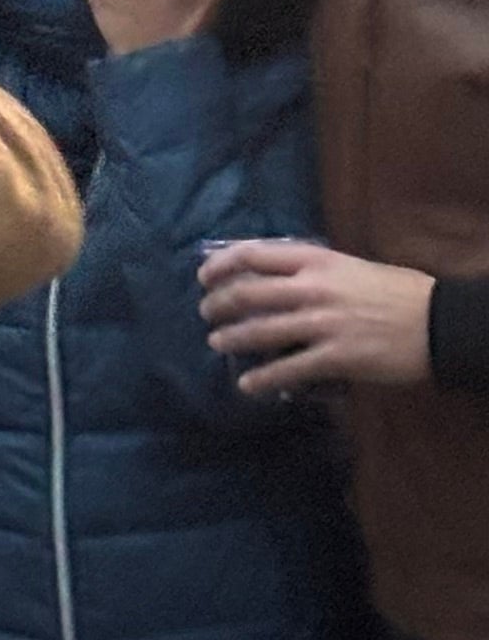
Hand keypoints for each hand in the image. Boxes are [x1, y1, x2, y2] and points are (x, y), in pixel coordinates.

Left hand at [202, 238, 436, 393]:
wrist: (435, 321)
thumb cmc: (393, 290)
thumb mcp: (346, 265)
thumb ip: (309, 269)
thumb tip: (271, 277)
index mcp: (314, 260)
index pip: (252, 254)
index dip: (221, 264)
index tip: (204, 275)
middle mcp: (311, 288)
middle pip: (249, 293)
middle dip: (220, 304)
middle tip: (206, 313)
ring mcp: (322, 324)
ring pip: (262, 330)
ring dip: (233, 337)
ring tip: (216, 342)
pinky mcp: (336, 357)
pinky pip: (290, 369)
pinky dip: (263, 378)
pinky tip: (247, 385)